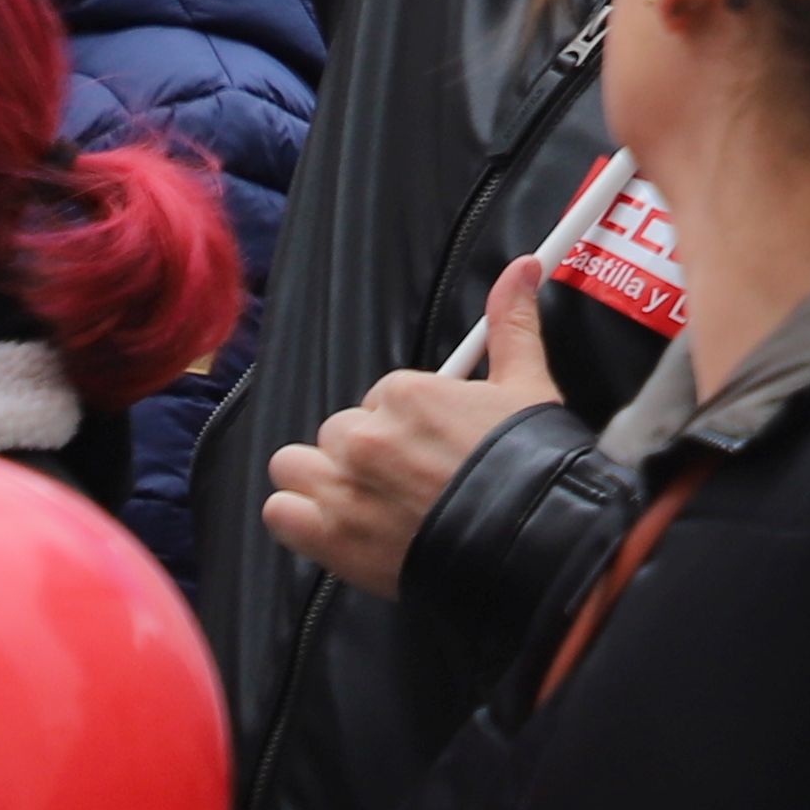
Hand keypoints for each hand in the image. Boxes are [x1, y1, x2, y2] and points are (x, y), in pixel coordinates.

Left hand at [263, 260, 551, 600]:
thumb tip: (523, 268)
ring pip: (296, 465)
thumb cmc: (531, 466)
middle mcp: (366, 437)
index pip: (382, 395)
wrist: (531, 541)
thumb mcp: (528, 386)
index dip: (409, 420)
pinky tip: (339, 522)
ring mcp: (341, 488)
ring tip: (365, 497)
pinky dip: (300, 518)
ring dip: (322, 479)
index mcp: (408, 395)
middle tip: (407, 475)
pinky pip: (278, 511)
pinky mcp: (325, 536)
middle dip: (367, 451)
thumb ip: (513, 324)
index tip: (433, 443)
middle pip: (340, 431)